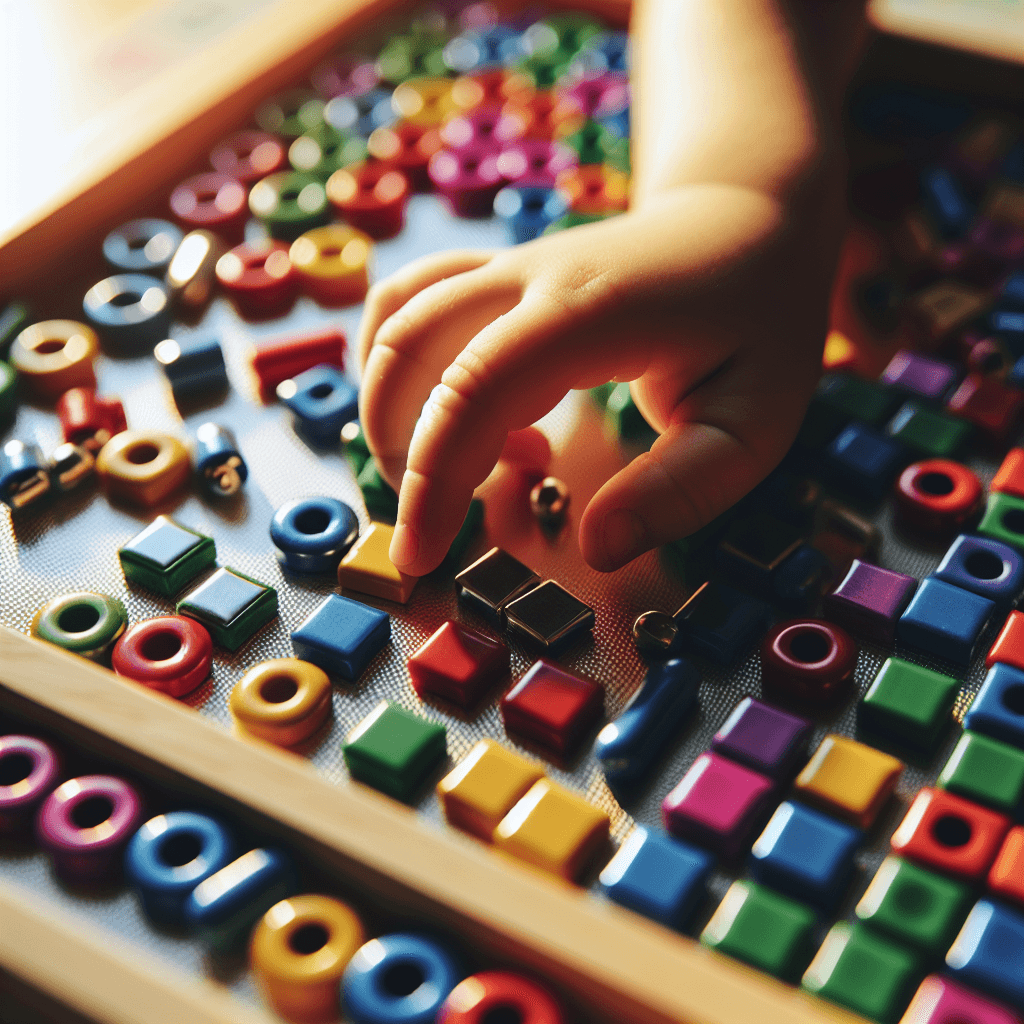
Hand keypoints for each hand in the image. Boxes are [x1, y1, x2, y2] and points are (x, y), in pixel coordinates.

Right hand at [357, 181, 837, 576]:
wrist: (744, 217)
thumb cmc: (757, 321)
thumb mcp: (754, 422)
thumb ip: (681, 489)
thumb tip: (599, 550)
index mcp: (587, 311)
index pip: (474, 391)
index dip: (432, 480)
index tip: (423, 557)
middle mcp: (528, 275)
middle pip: (407, 345)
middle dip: (395, 448)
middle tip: (434, 526)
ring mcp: (506, 265)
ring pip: (395, 318)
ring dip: (392, 406)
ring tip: (457, 472)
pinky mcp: (497, 272)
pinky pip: (410, 304)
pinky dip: (405, 368)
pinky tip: (467, 419)